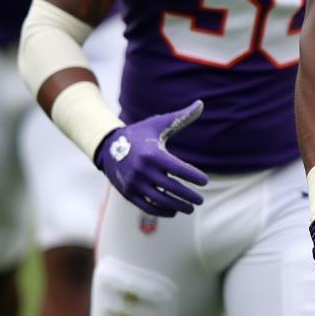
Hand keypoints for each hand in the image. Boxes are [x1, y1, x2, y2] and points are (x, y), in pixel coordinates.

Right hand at [94, 100, 207, 216]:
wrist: (109, 146)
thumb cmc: (141, 134)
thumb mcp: (159, 124)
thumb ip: (181, 117)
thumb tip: (201, 104)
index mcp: (152, 154)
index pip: (178, 169)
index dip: (193, 176)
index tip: (205, 181)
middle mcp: (142, 170)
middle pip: (171, 187)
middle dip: (188, 195)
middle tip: (201, 200)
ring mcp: (134, 183)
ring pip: (160, 200)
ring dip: (177, 206)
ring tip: (191, 207)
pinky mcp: (128, 193)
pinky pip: (147, 206)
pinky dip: (161, 211)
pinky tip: (174, 211)